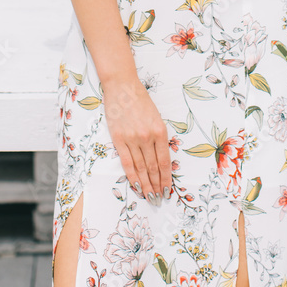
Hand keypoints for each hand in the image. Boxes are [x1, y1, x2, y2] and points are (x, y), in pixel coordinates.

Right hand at [102, 78, 172, 204]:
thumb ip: (159, 138)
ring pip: (141, 168)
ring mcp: (132, 139)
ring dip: (146, 185)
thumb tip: (161, 159)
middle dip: (157, 185)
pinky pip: (127, 162)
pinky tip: (136, 186)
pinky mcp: (119, 139)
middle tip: (159, 199)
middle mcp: (147, 137)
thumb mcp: (156, 117)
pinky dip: (132, 176)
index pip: (165, 161)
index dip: (166, 178)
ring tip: (150, 197)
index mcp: (160, 131)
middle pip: (153, 168)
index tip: (168, 190)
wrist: (122, 87)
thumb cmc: (140, 100)